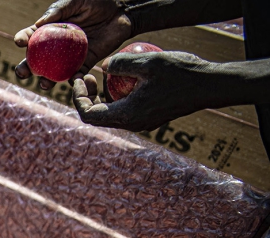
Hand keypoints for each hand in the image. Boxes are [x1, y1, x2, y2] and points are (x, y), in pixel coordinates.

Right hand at [12, 0, 132, 89]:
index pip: (31, 36)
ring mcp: (69, 57)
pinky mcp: (85, 63)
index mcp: (49, 30)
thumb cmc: (96, 2)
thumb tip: (38, 24)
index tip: (20, 42)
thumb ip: (58, 9)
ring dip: (46, 80)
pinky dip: (74, 79)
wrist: (121, 11)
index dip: (22, 39)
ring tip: (44, 84)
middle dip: (26, 68)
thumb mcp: (75, 1)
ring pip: (53, 72)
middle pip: (36, 60)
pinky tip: (71, 80)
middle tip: (22, 72)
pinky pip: (77, 74)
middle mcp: (55, 46)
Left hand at [72, 51, 215, 130]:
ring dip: (101, 96)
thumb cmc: (181, 73)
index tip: (78, 78)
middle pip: (96, 116)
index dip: (78, 97)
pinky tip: (121, 78)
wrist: (210, 86)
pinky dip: (116, 96)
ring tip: (101, 74)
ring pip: (110, 114)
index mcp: (127, 115)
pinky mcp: (149, 117)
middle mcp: (132, 124)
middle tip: (86, 75)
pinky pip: (124, 109)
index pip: (88, 115)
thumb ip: (121, 64)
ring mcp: (141, 122)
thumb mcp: (148, 62)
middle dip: (86, 96)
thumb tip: (103, 67)